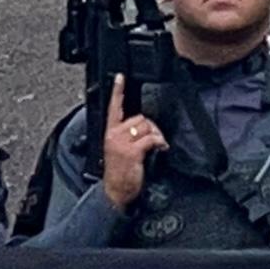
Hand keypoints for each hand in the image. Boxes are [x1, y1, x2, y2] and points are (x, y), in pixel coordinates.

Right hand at [102, 77, 166, 209]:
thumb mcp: (117, 149)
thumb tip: (143, 126)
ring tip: (156, 145)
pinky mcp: (132, 152)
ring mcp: (122, 143)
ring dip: (156, 134)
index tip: (120, 77)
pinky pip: (151, 139)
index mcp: (109, 132)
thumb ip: (125, 135)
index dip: (117, 91)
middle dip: (150, 126)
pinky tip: (160, 149)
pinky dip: (159, 143)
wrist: (115, 191)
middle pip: (139, 117)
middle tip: (154, 138)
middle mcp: (114, 135)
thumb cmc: (118, 171)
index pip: (113, 107)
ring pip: (146, 126)